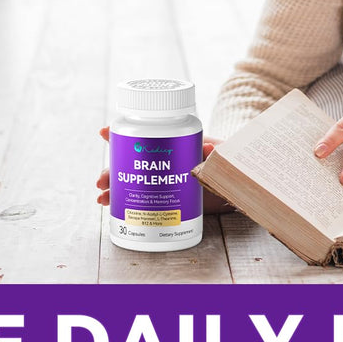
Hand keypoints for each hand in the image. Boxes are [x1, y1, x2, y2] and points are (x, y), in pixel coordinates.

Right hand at [96, 130, 229, 212]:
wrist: (240, 184)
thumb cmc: (230, 162)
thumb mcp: (223, 154)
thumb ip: (214, 153)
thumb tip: (208, 148)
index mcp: (171, 144)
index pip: (143, 135)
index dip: (121, 134)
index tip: (103, 132)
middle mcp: (162, 163)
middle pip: (129, 165)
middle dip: (111, 171)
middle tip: (101, 181)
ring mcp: (163, 183)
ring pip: (132, 185)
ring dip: (114, 190)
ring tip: (103, 200)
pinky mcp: (168, 202)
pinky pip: (143, 203)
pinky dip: (126, 207)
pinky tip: (112, 210)